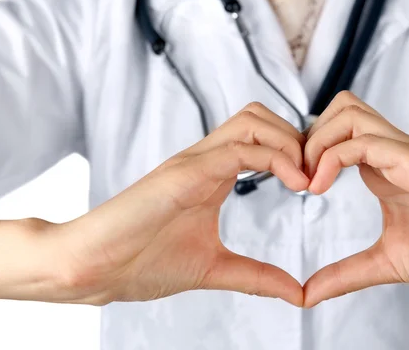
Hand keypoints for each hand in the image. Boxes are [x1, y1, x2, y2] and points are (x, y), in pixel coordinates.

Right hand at [50, 103, 308, 306]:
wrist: (92, 268)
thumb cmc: (141, 263)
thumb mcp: (214, 269)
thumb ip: (257, 276)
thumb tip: (296, 292)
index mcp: (211, 175)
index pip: (261, 137)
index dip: (295, 152)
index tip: (316, 183)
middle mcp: (203, 159)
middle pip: (260, 116)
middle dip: (297, 138)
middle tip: (316, 176)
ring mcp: (193, 162)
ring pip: (252, 121)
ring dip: (289, 142)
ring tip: (306, 180)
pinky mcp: (183, 173)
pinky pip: (237, 148)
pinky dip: (274, 158)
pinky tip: (294, 183)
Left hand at [302, 92, 408, 307]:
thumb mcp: (386, 262)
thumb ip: (346, 273)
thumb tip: (309, 293)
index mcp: (384, 168)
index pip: (337, 130)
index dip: (308, 150)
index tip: (294, 185)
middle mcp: (394, 151)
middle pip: (340, 106)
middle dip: (308, 135)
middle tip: (296, 177)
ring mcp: (407, 153)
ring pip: (349, 111)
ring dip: (317, 141)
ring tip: (308, 182)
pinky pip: (366, 140)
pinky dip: (333, 157)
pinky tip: (320, 187)